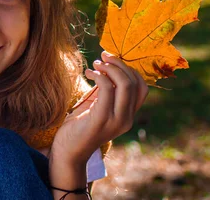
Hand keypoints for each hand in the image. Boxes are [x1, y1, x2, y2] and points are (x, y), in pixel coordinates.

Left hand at [50, 51, 148, 165]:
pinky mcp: (101, 119)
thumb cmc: (79, 126)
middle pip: (134, 83)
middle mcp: (126, 119)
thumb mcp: (96, 105)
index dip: (129, 69)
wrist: (68, 152)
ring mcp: (116, 121)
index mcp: (128, 115)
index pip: (142, 87)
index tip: (111, 59)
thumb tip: (107, 66)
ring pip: (124, 84)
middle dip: (119, 64)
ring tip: (95, 64)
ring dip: (109, 68)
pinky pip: (107, 90)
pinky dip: (99, 76)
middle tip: (102, 57)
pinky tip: (89, 73)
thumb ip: (105, 91)